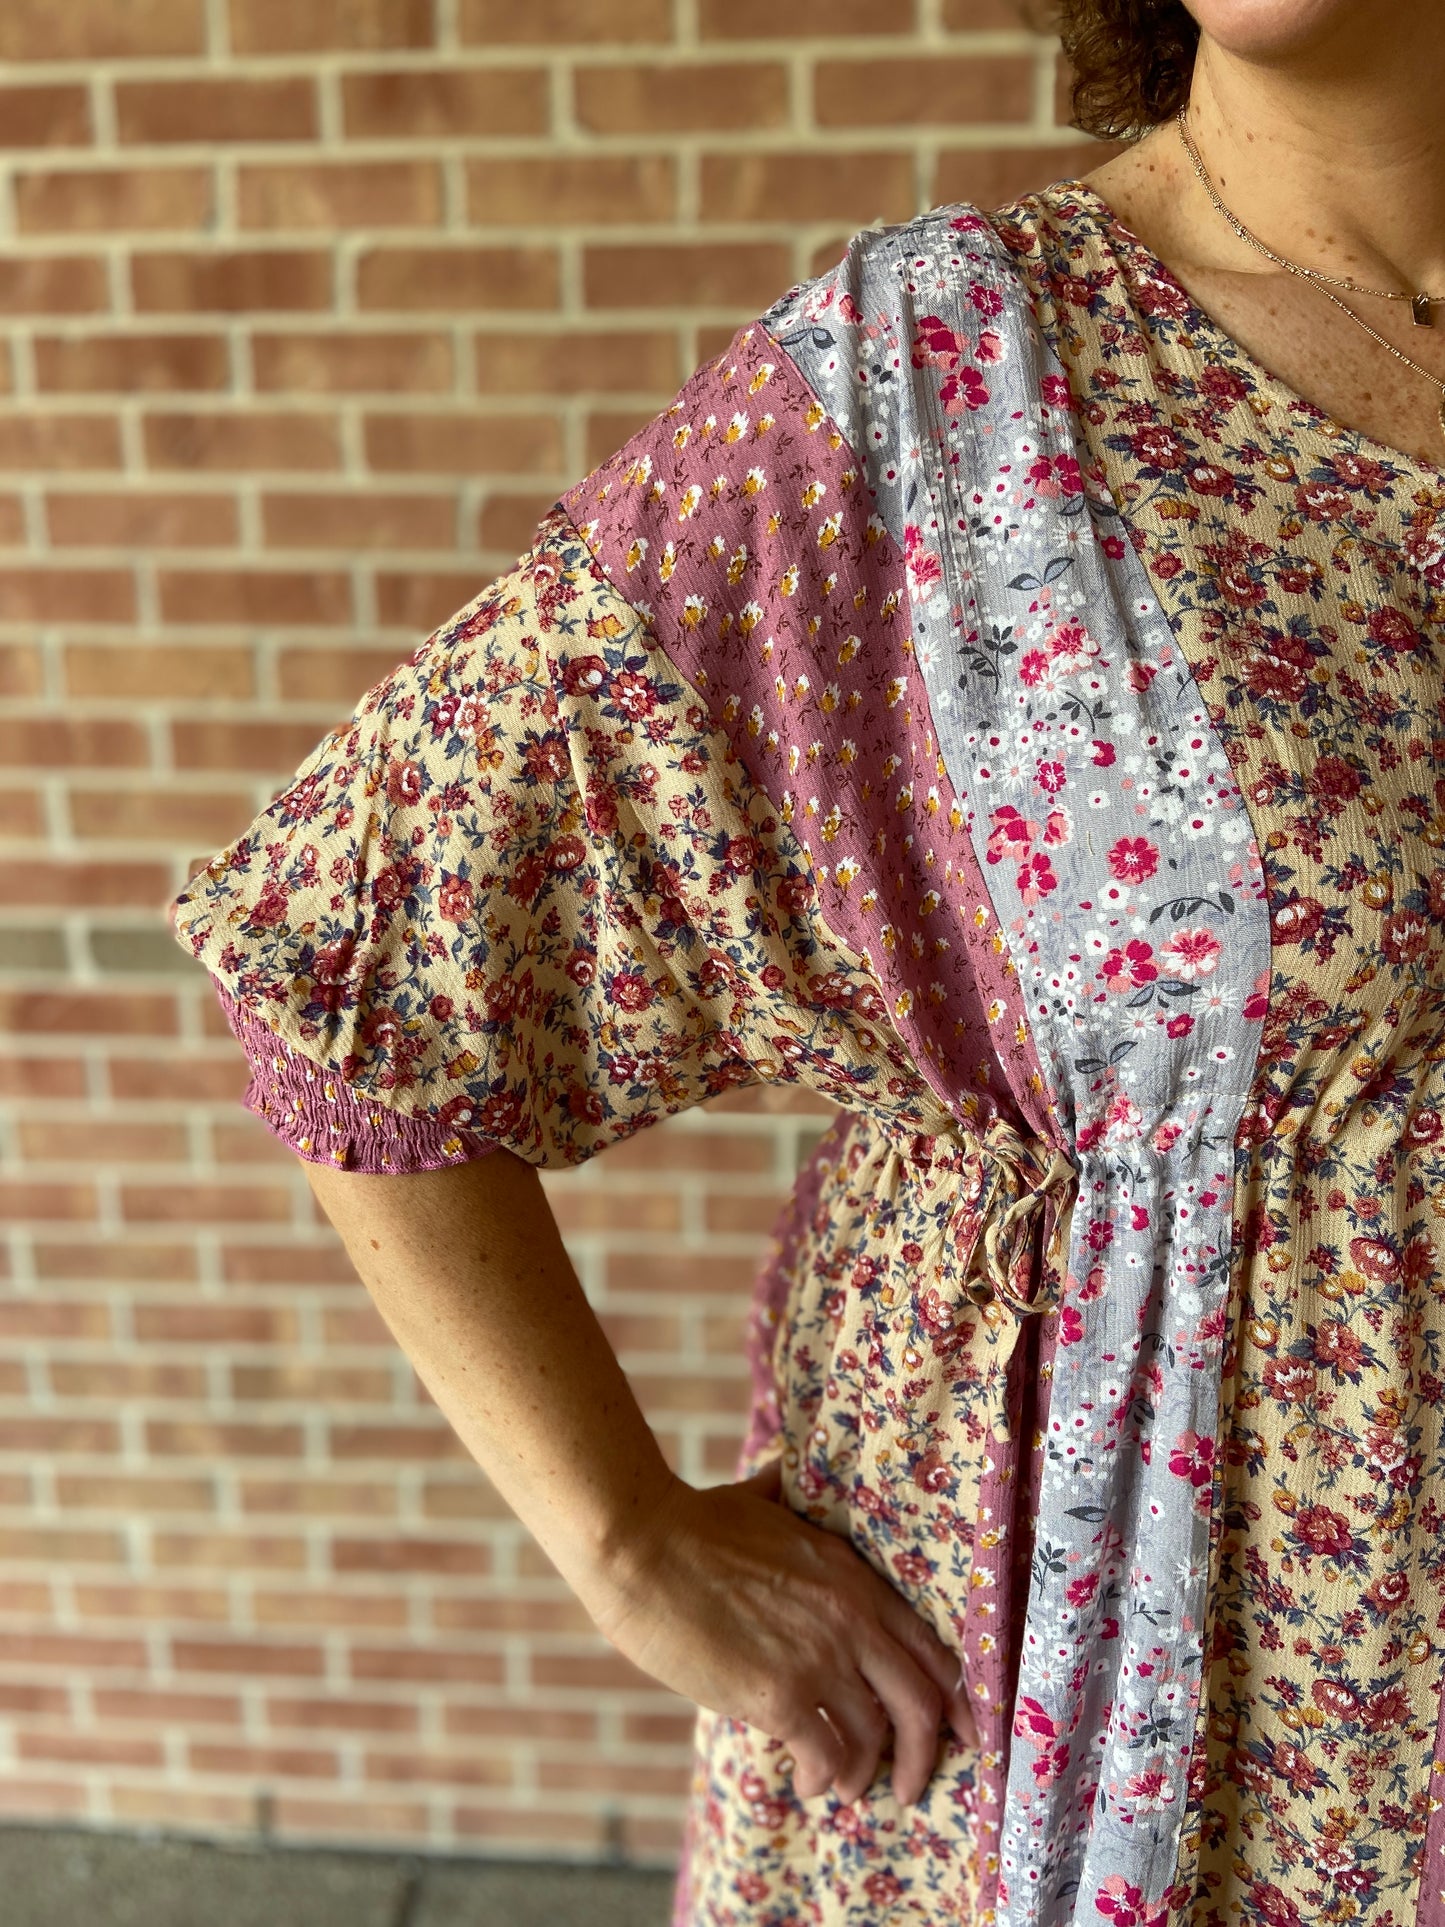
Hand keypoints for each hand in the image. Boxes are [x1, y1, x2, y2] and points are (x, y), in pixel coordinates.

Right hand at [582, 1456, 978, 1808]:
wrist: (640, 1545)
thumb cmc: (691, 1523)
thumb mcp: (766, 1502)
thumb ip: (793, 1500)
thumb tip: (786, 1470)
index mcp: (854, 1575)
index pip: (931, 1646)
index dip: (957, 1698)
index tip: (963, 1731)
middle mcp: (850, 1618)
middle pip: (920, 1704)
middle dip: (923, 1755)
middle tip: (912, 1786)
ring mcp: (817, 1659)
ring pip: (871, 1739)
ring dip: (860, 1773)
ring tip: (842, 1786)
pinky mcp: (777, 1697)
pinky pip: (824, 1756)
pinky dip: (821, 1777)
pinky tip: (807, 1781)